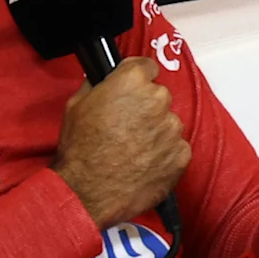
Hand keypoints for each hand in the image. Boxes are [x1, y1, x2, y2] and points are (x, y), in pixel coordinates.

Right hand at [55, 58, 190, 227]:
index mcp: (132, 82)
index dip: (137, 79)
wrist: (89, 190)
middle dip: (145, 107)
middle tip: (125, 126)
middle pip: (158, 97)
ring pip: (168, 123)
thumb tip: (106, 80)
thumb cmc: (80, 149)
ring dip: (156, 132)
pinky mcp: (181, 154)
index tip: (132, 89)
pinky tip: (143, 163)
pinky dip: (164, 154)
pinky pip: (176, 148)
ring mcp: (173, 128)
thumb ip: (98, 85)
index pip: (146, 67)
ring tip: (132, 149)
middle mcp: (158, 100)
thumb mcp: (76, 104)